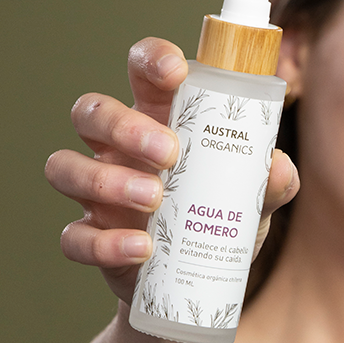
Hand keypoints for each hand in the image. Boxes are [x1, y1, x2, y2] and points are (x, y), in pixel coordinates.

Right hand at [46, 37, 298, 303]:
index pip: (142, 69)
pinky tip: (142, 249)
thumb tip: (277, 168)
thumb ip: (272, 181)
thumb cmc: (218, 216)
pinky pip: (75, 237)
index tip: (175, 72)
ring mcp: (97, 194)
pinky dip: (105, 243)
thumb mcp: (254, 198)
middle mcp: (118, 148)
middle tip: (170, 154)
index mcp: (158, 118)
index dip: (151, 59)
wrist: (197, 283)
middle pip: (92, 112)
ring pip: (66, 167)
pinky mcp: (92, 238)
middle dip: (124, 127)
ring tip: (155, 200)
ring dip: (107, 180)